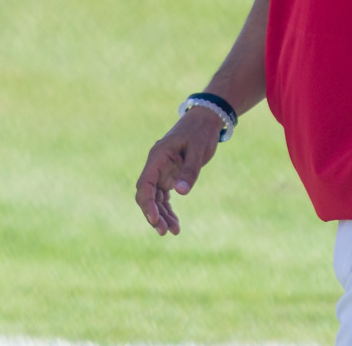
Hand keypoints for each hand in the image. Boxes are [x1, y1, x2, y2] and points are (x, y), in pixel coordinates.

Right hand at [135, 107, 222, 234]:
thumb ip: (189, 170)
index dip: (147, 203)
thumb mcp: (198, 150)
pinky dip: (168, 209)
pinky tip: (174, 223)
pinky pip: (164, 196)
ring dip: (162, 215)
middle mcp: (156, 165)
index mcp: (158, 156)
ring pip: (155, 198)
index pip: (144, 184)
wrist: (206, 119)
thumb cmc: (201, 131)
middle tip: (164, 232)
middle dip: (153, 214)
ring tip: (174, 231)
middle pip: (147, 194)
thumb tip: (181, 193)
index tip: (155, 219)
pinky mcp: (170, 175)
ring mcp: (161, 171)